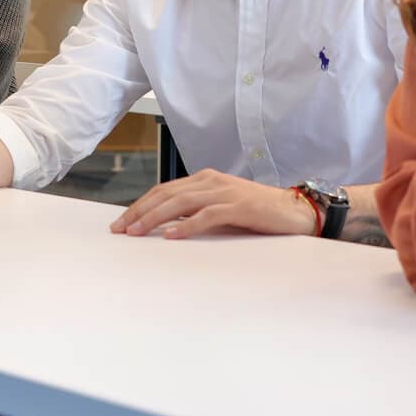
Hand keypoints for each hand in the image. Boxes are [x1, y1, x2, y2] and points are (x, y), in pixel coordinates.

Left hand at [110, 169, 318, 238]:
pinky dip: (186, 225)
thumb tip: (165, 225)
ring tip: (136, 232)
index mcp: (204, 179)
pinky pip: (206, 215)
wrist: (295, 210)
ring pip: (180, 203)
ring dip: (154, 218)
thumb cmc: (257, 212)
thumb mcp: (221, 207)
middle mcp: (210, 181)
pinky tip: (171, 235)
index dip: (140, 205)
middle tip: (120, 229)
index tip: (122, 221)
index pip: (163, 190)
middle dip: (139, 211)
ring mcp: (224, 192)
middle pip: (165, 194)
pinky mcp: (238, 206)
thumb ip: (196, 211)